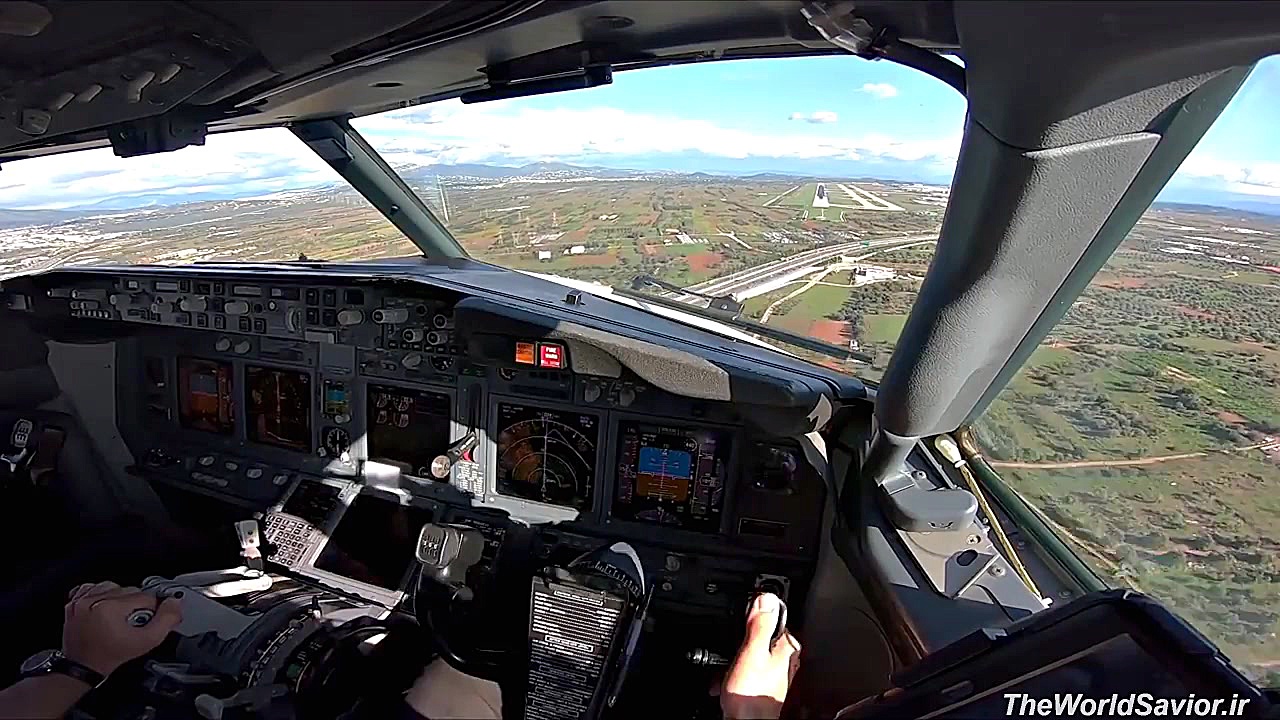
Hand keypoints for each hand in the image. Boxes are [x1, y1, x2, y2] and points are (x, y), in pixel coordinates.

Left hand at [62, 581, 182, 675]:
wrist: (82, 668)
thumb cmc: (109, 657)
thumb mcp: (146, 642)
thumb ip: (166, 620)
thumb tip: (174, 603)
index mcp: (110, 608)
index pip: (146, 596)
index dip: (152, 611)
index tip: (147, 622)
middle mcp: (93, 600)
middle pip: (130, 590)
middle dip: (136, 605)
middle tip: (132, 623)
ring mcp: (81, 601)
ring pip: (113, 586)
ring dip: (119, 598)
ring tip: (118, 616)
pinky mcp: (73, 602)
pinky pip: (92, 587)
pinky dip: (101, 595)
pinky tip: (104, 608)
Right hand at [719, 593, 800, 719]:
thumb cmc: (750, 697)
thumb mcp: (752, 652)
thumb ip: (760, 624)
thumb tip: (767, 598)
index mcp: (787, 647)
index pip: (775, 615)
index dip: (755, 611)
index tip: (741, 616)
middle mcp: (785, 660)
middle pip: (760, 634)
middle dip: (740, 640)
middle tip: (730, 651)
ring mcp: (773, 673)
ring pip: (749, 652)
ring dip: (733, 658)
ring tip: (726, 668)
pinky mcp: (761, 684)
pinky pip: (745, 668)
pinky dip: (733, 671)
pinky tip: (726, 679)